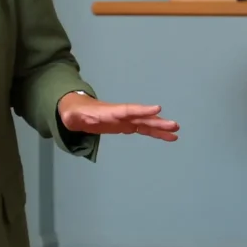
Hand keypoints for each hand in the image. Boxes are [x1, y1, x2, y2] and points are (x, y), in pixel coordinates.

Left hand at [57, 93, 178, 141]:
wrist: (77, 110)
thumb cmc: (75, 113)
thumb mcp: (70, 115)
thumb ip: (72, 116)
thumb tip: (70, 117)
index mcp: (109, 112)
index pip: (127, 110)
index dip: (141, 110)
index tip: (157, 109)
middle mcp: (121, 115)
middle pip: (141, 118)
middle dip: (157, 122)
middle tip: (175, 125)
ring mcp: (125, 120)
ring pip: (146, 124)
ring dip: (160, 129)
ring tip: (176, 133)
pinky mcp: (126, 126)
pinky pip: (144, 129)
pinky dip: (156, 133)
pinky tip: (168, 137)